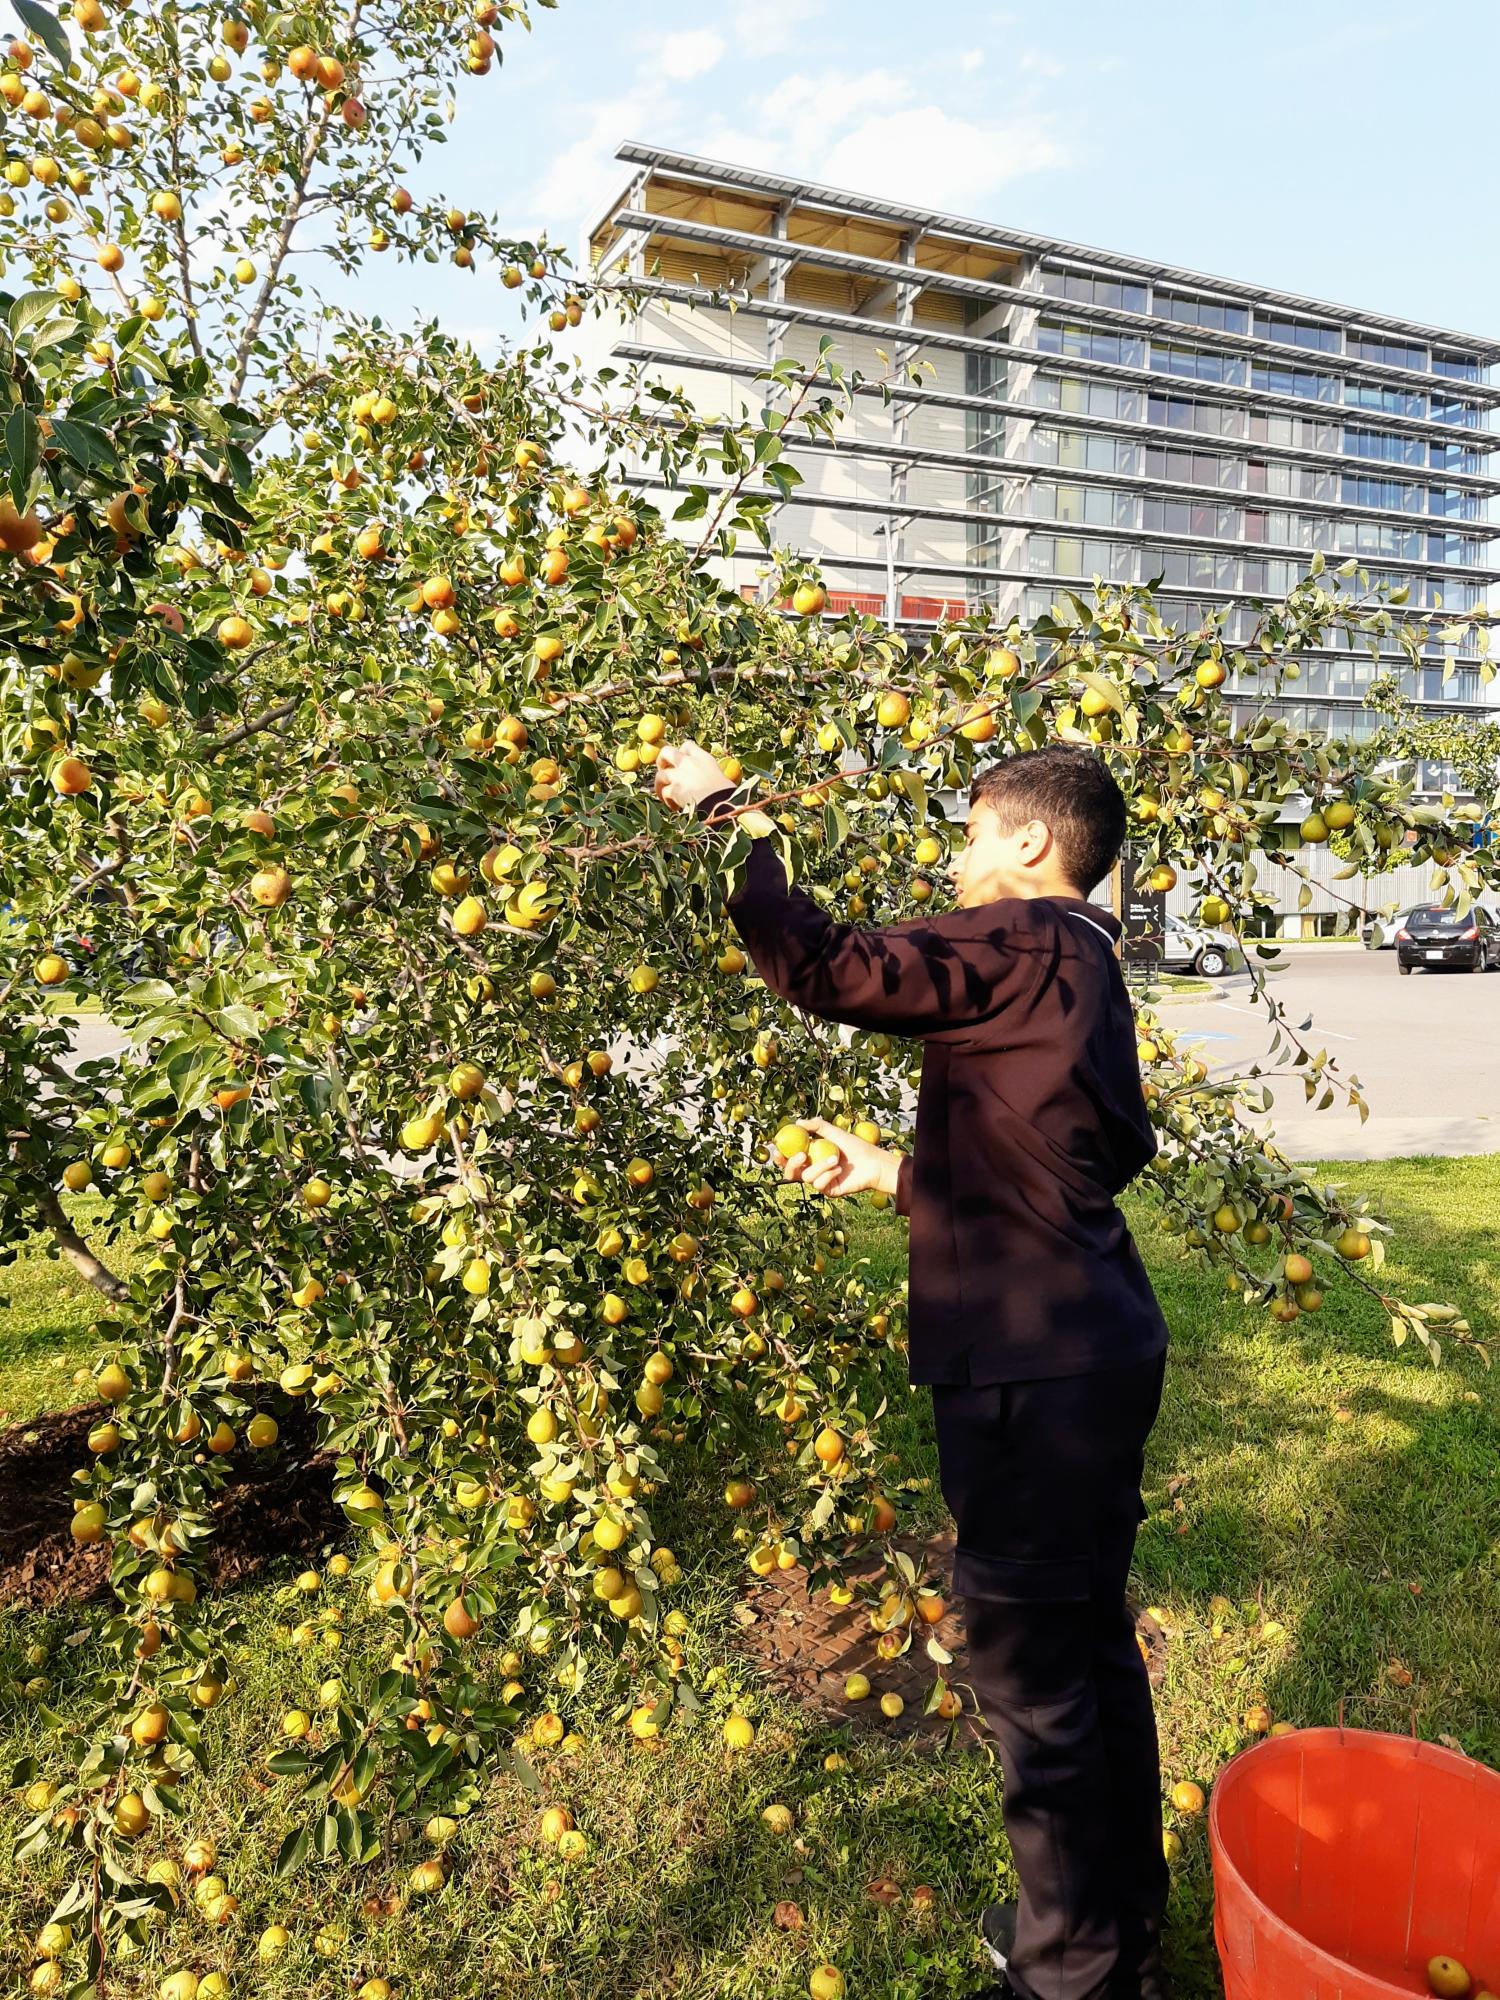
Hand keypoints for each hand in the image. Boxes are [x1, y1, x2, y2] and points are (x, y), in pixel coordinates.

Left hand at [653, 738, 733, 811]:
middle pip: (666, 751)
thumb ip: (708, 774)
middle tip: (664, 770)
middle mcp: (689, 763)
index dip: (681, 752)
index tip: (681, 761)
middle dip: (662, 760)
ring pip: (660, 775)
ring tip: (665, 795)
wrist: (722, 806)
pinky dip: (667, 800)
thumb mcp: (720, 777)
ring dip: (660, 785)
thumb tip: (707, 782)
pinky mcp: (674, 790)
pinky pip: (664, 793)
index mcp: (703, 758)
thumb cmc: (727, 795)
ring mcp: (680, 776)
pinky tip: (675, 807)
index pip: (687, 746)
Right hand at [775, 1117, 901, 1198]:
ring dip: (819, 1166)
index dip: (780, 1157)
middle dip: (791, 1165)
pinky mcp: (829, 1190)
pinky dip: (828, 1174)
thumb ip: (817, 1126)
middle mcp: (813, 1169)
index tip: (777, 1149)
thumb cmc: (856, 1147)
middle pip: (791, 1173)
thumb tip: (797, 1122)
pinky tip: (839, 1169)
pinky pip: (819, 1185)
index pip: (790, 1159)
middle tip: (801, 1155)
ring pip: (806, 1178)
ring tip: (835, 1158)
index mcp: (811, 1156)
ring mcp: (820, 1181)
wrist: (873, 1163)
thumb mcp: (835, 1132)